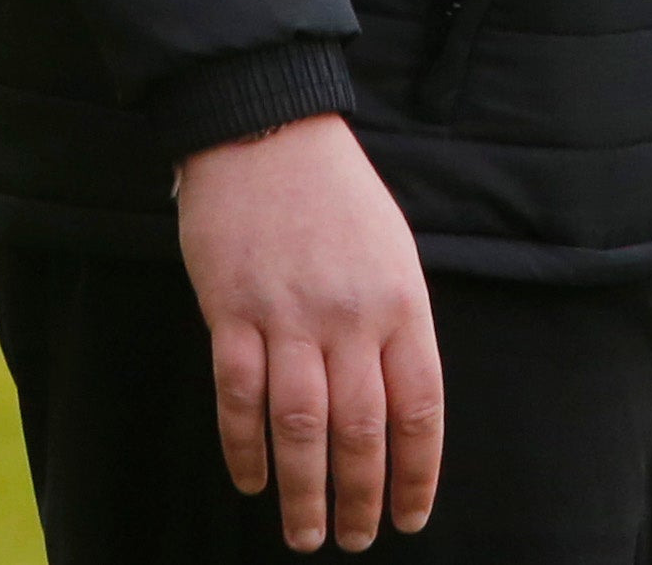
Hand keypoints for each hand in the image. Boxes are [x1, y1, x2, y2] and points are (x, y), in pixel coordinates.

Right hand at [177, 113, 442, 552]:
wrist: (268, 127)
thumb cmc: (336, 191)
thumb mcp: (392, 248)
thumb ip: (396, 322)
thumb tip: (397, 405)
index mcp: (399, 299)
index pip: (419, 407)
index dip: (417, 473)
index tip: (410, 516)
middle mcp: (349, 315)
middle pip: (361, 431)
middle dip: (361, 498)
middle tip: (355, 539)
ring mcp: (288, 315)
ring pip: (302, 428)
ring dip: (306, 493)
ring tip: (306, 534)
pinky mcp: (232, 311)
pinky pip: (239, 398)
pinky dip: (246, 449)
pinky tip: (253, 480)